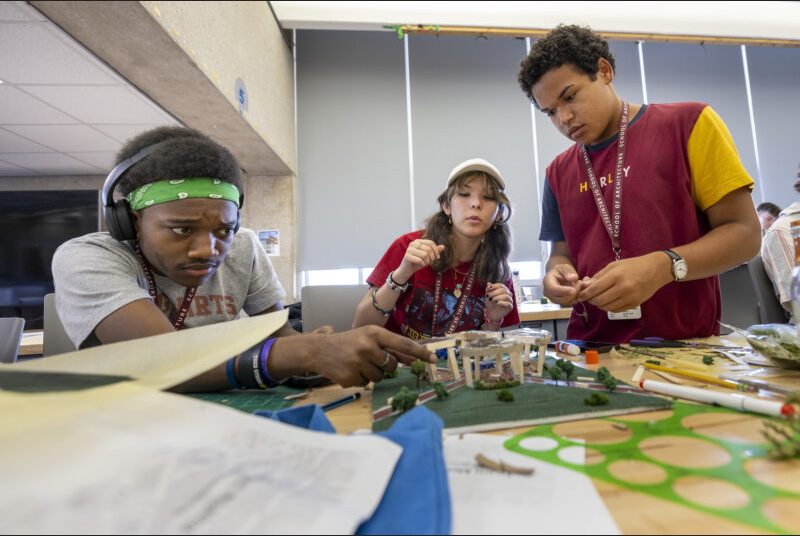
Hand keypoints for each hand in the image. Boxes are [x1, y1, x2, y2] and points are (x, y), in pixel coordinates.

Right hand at [307, 326, 436, 386]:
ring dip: (373, 373)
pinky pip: (367, 384)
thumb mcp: (369, 338)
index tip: (434, 359)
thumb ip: (389, 348)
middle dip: (385, 365)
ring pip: (380, 376)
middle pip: (392, 365)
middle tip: (370, 359)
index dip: (420, 352)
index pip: (403, 343)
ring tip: (358, 364)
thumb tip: (412, 358)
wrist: (319, 350)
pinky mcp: (350, 377)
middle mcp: (367, 346)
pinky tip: (350, 370)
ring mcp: (358, 362)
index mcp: (374, 333)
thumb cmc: (349, 342)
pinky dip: (361, 380)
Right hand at [394, 239, 445, 281]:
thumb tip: (443, 246)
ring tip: (425, 264)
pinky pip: (419, 260)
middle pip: (428, 249)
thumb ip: (434, 251)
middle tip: (430, 263)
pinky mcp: (407, 256)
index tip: (437, 258)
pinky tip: (421, 265)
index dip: (436, 251)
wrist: (407, 269)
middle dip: (432, 258)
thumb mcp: (428, 256)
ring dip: (427, 261)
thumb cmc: (417, 262)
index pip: (431, 243)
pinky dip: (423, 264)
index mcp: (418, 241)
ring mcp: (409, 249)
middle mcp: (413, 243)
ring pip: (425, 254)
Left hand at [484, 282, 512, 322]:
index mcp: (504, 290)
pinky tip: (497, 303)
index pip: (501, 285)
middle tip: (488, 296)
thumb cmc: (490, 303)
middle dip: (494, 292)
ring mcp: (510, 300)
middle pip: (504, 290)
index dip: (495, 286)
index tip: (489, 288)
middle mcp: (508, 294)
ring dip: (497, 297)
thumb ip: (488, 289)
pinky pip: (508, 303)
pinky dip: (502, 302)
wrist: (491, 313)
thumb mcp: (488, 295)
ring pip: (506, 296)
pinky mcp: (510, 307)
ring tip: (492, 300)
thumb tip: (489, 283)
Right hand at [543, 264, 583, 305]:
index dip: (563, 291)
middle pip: (560, 298)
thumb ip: (568, 271)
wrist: (559, 276)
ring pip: (566, 302)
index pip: (553, 289)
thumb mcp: (564, 267)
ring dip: (575, 295)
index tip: (573, 290)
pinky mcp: (560, 302)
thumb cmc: (561, 270)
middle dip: (572, 293)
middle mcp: (548, 293)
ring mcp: (554, 299)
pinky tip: (579, 289)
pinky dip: (576, 298)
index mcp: (547, 282)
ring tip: (579, 284)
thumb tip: (573, 278)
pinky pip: (570, 303)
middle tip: (580, 282)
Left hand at [577, 252, 671, 311]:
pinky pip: (616, 310)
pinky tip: (608, 301)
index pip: (595, 289)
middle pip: (599, 300)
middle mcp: (623, 288)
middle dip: (591, 300)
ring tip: (598, 299)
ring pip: (607, 307)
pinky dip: (609, 307)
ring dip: (599, 305)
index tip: (580, 296)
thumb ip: (599, 275)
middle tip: (589, 297)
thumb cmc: (633, 265)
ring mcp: (629, 298)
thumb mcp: (614, 265)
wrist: (656, 270)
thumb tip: (586, 285)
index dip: (585, 294)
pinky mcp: (634, 304)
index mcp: (616, 276)